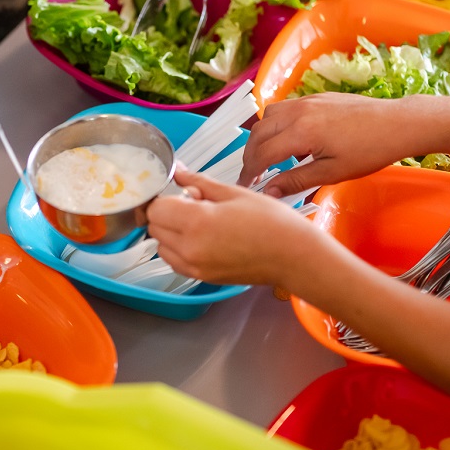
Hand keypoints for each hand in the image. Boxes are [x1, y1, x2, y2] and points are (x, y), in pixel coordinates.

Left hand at [147, 168, 326, 286]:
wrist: (294, 257)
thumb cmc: (272, 223)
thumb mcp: (233, 193)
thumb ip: (198, 182)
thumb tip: (176, 171)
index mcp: (197, 222)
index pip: (155, 208)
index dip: (166, 197)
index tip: (183, 193)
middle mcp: (190, 249)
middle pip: (154, 227)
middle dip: (167, 213)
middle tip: (196, 205)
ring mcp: (194, 267)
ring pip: (161, 246)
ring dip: (171, 232)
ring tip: (202, 223)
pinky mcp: (201, 278)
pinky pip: (174, 261)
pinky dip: (179, 249)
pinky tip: (203, 239)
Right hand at [239, 94, 418, 196]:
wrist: (397, 123)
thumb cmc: (370, 150)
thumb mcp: (332, 173)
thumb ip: (296, 180)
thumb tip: (270, 191)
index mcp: (301, 132)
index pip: (262, 153)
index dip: (250, 172)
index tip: (245, 185)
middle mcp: (298, 112)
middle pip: (258, 132)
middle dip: (250, 155)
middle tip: (252, 174)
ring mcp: (307, 101)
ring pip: (268, 116)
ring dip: (261, 136)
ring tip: (266, 157)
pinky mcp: (316, 97)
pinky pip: (284, 108)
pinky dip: (276, 124)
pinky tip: (288, 141)